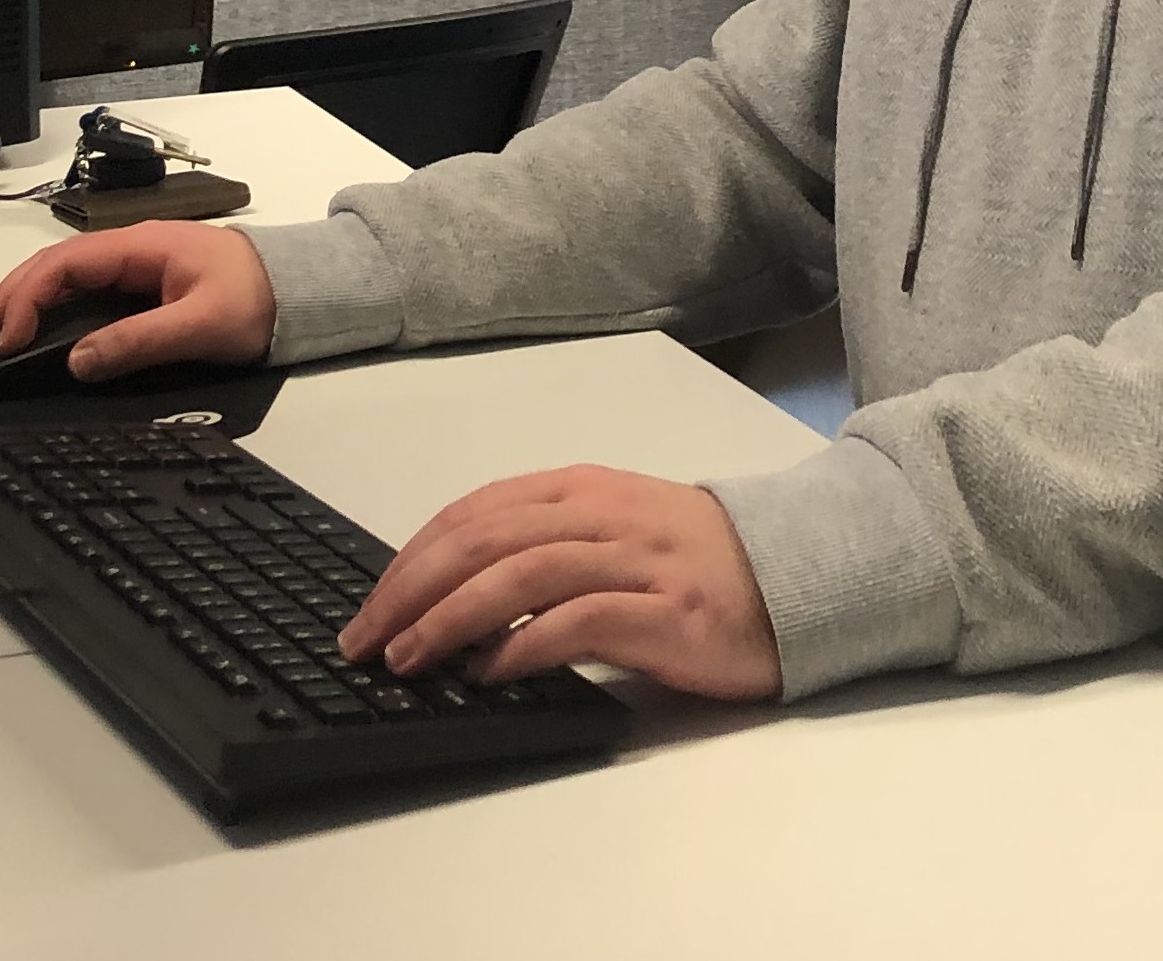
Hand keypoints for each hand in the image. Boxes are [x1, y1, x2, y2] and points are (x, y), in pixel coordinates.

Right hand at [0, 222, 276, 378]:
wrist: (302, 288)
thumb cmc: (258, 298)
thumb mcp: (201, 324)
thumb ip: (140, 342)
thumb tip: (77, 362)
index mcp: (141, 246)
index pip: (64, 265)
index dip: (26, 299)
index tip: (4, 340)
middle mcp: (131, 249)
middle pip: (54, 268)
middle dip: (10, 299)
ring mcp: (137, 266)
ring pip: (66, 279)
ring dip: (26, 304)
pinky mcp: (144, 285)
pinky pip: (86, 293)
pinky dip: (53, 311)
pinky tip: (37, 333)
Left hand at [339, 465, 780, 700]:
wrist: (797, 575)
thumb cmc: (694, 562)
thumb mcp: (611, 531)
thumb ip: (542, 547)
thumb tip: (450, 595)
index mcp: (581, 489)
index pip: (474, 511)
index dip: (411, 557)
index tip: (369, 605)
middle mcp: (601, 514)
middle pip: (483, 539)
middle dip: (411, 590)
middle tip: (366, 640)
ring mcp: (635, 560)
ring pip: (520, 573)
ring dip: (452, 618)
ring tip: (409, 659)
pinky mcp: (665, 611)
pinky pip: (579, 620)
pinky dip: (525, 645)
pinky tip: (491, 673)